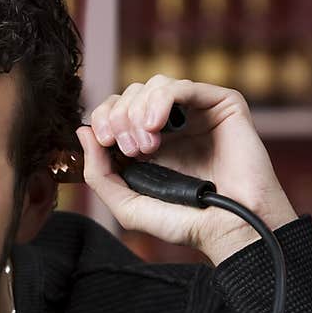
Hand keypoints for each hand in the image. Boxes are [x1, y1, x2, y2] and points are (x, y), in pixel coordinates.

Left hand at [76, 75, 296, 264]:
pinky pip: (182, 86)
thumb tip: (81, 131)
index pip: (113, 111)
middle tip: (130, 150)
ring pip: (152, 85)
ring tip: (147, 146)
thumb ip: (99, 172)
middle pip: (129, 94)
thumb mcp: (127, 204)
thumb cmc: (184, 222)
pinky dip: (160, 102)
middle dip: (119, 117)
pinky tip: (156, 128)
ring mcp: (195, 113)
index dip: (102, 118)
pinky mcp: (220, 105)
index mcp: (146, 144)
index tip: (105, 143)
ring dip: (138, 112)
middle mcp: (170, 125)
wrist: (229, 228)